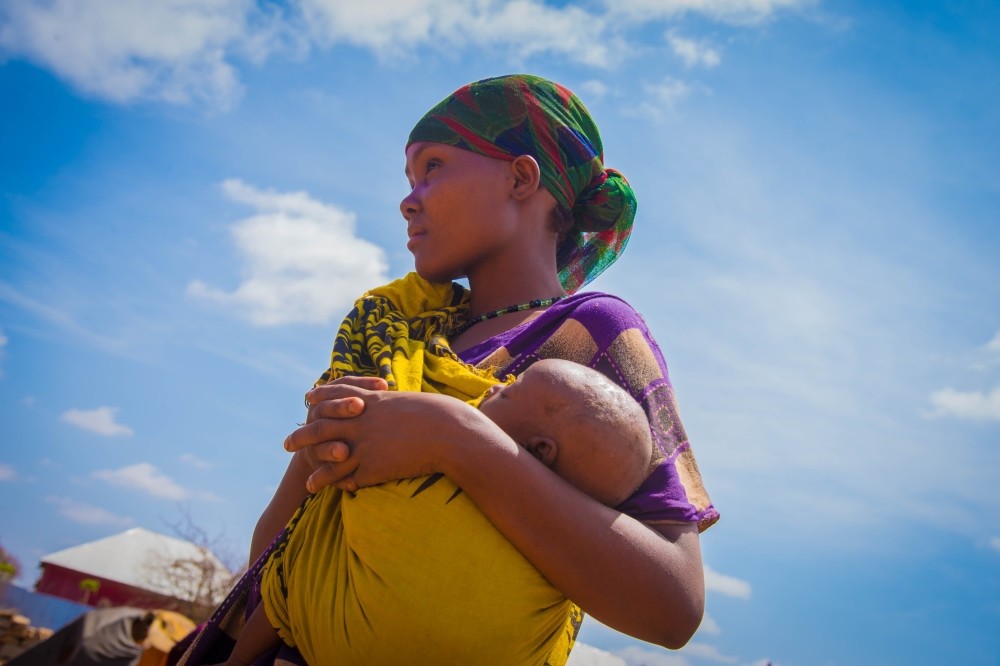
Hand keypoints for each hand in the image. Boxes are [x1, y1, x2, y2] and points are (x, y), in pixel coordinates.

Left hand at [286, 386, 493, 492]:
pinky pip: (347, 477)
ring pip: (329, 458)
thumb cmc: (436, 415)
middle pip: (321, 428)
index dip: (321, 399)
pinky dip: (335, 485)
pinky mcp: (372, 466)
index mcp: (369, 402)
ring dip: (315, 470)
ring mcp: (364, 445)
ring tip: (306, 484)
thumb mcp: (408, 402)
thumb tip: (388, 400)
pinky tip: (330, 492)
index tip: (308, 399)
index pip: (335, 397)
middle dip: (302, 436)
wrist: (448, 432)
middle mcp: (360, 422)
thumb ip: (390, 403)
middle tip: (286, 444)